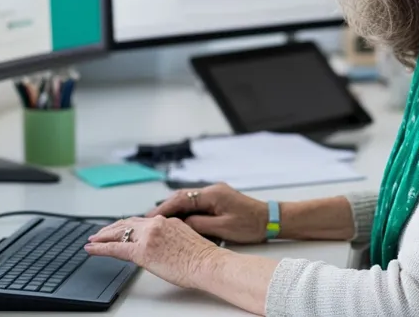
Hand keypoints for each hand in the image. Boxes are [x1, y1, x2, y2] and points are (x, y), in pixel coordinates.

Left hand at [85, 216, 220, 289]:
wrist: (207, 263)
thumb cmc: (201, 257)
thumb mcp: (184, 239)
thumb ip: (169, 237)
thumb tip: (159, 246)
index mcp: (167, 221)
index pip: (141, 221)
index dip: (126, 225)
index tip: (118, 228)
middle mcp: (156, 224)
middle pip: (127, 223)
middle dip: (111, 229)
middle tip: (99, 234)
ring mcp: (148, 235)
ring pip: (119, 233)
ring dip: (103, 236)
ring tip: (93, 241)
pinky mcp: (142, 251)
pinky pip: (116, 248)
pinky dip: (101, 248)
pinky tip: (92, 249)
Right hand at [147, 183, 268, 243]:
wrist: (270, 220)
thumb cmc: (250, 225)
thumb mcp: (222, 228)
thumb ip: (199, 224)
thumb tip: (179, 223)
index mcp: (212, 194)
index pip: (181, 199)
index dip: (163, 209)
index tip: (149, 218)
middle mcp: (212, 190)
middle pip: (181, 197)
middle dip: (164, 208)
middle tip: (148, 220)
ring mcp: (215, 194)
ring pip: (188, 199)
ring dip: (174, 209)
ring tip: (158, 222)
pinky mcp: (218, 200)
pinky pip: (196, 203)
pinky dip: (185, 210)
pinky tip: (178, 220)